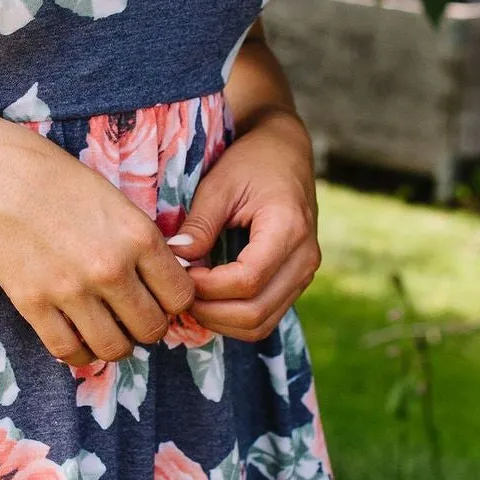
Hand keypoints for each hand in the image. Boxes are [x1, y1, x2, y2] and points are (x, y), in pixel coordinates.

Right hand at [0, 117, 198, 371]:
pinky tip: (78, 339)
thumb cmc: (56, 178)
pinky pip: (69, 351)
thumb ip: (143, 240)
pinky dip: (79, 353)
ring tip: (107, 330)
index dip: (173, 302)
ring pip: (114, 348)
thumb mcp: (115, 200)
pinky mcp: (34, 304)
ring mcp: (71, 289)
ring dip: (116, 344)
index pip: (181, 297)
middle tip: (132, 317)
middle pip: (152, 328)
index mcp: (139, 237)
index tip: (159, 298)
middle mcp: (111, 268)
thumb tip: (170, 274)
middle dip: (147, 327)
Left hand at [169, 109, 319, 342]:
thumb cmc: (251, 162)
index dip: (207, 287)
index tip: (180, 271)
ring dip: (220, 321)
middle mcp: (304, 258)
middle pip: (255, 314)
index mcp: (289, 229)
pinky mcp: (295, 283)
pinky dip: (232, 319)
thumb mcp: (219, 184)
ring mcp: (304, 275)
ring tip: (190, 298)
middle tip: (179, 292)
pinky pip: (265, 318)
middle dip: (209, 312)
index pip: (247, 281)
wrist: (286, 154)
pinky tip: (207, 299)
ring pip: (261, 325)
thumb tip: (175, 259)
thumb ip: (199, 224)